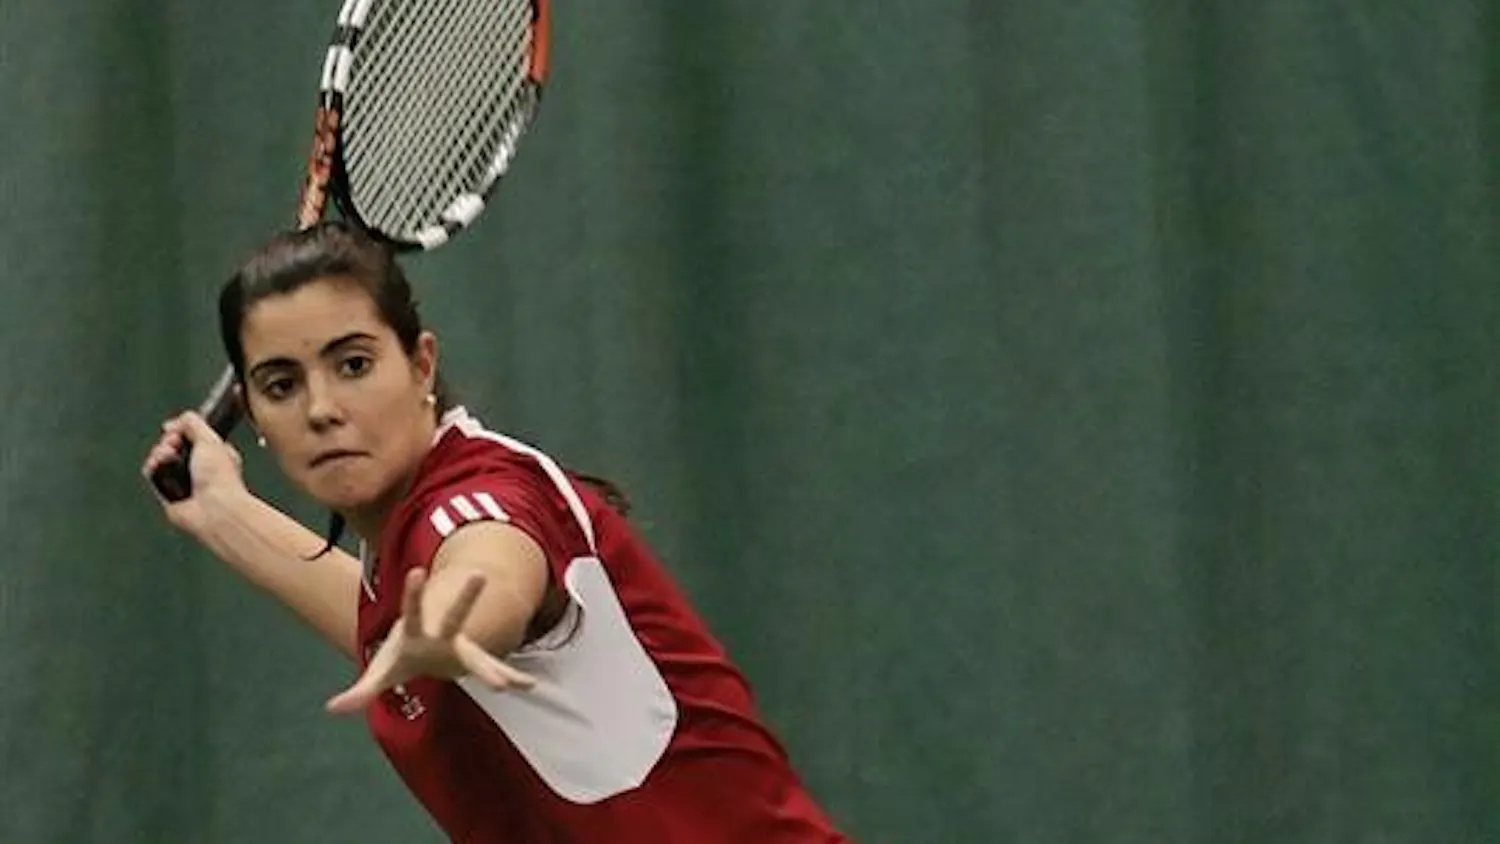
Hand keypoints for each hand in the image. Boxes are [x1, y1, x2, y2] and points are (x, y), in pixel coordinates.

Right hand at [141, 411, 246, 533]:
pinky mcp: (169, 494)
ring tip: (167, 454)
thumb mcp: (210, 439)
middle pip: (173, 446)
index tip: (177, 429)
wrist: (214, 509)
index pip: (193, 436)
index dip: (181, 430)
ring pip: (161, 459)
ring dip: (159, 452)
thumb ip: (192, 423)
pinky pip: (153, 475)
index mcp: (216, 454)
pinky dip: (152, 467)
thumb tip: (172, 424)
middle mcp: (200, 469)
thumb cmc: (220, 477)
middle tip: (174, 443)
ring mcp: (184, 482)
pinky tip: (156, 464)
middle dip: (168, 440)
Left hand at [325, 567, 537, 714]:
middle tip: (479, 575)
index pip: (413, 612)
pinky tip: (531, 685)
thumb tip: (332, 708)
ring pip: (481, 655)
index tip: (417, 569)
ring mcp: (463, 647)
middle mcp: (445, 634)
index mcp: (418, 633)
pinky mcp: (476, 661)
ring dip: (497, 666)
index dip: (413, 593)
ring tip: (516, 671)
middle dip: (466, 597)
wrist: (431, 648)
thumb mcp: (382, 672)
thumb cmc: (402, 655)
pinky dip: (513, 678)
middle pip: (455, 616)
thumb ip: (360, 691)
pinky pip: (497, 671)